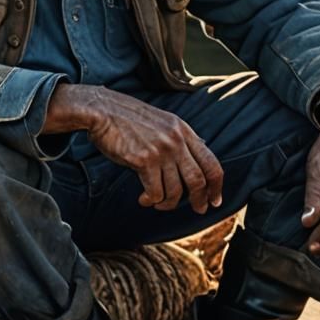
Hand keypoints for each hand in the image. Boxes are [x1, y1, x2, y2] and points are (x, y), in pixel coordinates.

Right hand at [45, 84, 223, 212]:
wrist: (103, 110)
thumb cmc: (128, 118)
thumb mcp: (163, 121)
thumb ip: (179, 138)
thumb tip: (194, 157)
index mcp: (183, 130)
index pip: (211, 162)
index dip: (216, 185)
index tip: (215, 199)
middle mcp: (176, 140)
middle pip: (198, 180)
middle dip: (200, 199)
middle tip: (198, 209)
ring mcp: (161, 150)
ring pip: (176, 190)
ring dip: (169, 203)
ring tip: (159, 204)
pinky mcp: (144, 160)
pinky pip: (155, 192)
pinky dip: (151, 200)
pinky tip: (144, 199)